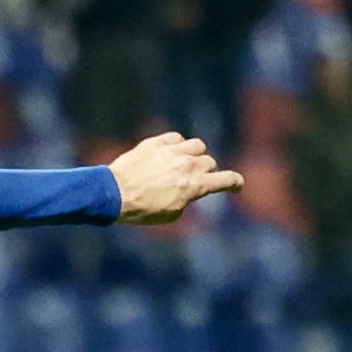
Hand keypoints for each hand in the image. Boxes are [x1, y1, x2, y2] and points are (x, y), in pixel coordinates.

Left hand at [108, 132, 243, 224]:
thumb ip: (187, 199)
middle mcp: (188, 166)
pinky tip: (169, 151)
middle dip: (204, 171)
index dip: (235, 182)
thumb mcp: (170, 214)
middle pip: (209, 162)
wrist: (114, 195)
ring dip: (194, 154)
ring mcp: (173, 152)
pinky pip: (176, 137)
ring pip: (197, 145)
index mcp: (195, 186)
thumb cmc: (141, 210)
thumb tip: (189, 191)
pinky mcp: (156, 143)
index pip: (226, 179)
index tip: (237, 184)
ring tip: (183, 162)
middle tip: (192, 179)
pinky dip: (176, 144)